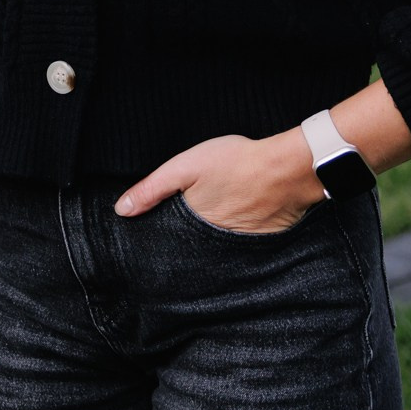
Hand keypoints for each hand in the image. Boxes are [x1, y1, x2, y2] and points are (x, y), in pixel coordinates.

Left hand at [113, 131, 325, 233]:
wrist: (289, 169)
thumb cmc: (236, 162)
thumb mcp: (185, 167)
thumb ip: (152, 189)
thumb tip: (122, 210)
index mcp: (192, 228)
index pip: (167, 242)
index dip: (159, 236)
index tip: (153, 232)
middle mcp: (213, 245)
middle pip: (190, 246)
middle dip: (183, 239)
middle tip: (187, 221)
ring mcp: (238, 246)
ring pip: (214, 247)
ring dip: (209, 240)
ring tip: (212, 220)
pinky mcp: (260, 243)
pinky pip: (239, 247)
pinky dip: (234, 237)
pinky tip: (237, 220)